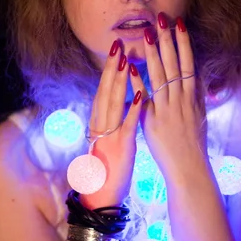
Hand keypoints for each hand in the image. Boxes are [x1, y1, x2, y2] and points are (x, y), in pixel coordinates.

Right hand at [80, 42, 140, 208]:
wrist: (102, 196)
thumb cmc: (108, 168)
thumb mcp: (108, 139)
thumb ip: (112, 120)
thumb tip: (119, 103)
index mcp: (99, 122)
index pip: (104, 91)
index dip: (110, 70)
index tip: (117, 50)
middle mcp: (101, 125)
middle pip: (106, 91)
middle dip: (113, 67)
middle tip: (119, 44)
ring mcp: (109, 135)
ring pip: (113, 102)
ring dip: (121, 80)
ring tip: (127, 59)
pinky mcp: (121, 146)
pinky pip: (128, 124)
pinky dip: (134, 108)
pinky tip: (142, 93)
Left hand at [130, 13, 206, 183]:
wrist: (190, 168)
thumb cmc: (194, 143)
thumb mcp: (200, 115)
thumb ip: (196, 94)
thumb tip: (195, 74)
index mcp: (193, 97)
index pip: (188, 62)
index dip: (184, 42)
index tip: (179, 23)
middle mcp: (181, 99)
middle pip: (175, 63)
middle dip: (168, 39)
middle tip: (161, 18)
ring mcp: (168, 109)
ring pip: (161, 76)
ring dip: (154, 53)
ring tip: (147, 34)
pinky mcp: (154, 122)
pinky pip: (145, 98)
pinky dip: (139, 82)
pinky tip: (132, 67)